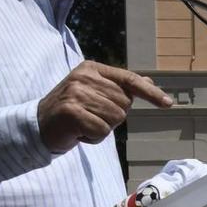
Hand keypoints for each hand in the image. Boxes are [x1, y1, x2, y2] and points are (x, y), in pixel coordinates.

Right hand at [37, 60, 174, 153]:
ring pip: (115, 119)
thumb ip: (119, 86)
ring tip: (83, 123)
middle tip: (90, 116)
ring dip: (102, 128)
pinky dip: (93, 138)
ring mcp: (76, 93)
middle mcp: (84, 77)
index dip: (150, 92)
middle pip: (124, 104)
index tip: (168, 103)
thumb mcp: (94, 92)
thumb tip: (147, 81)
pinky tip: (78, 133)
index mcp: (91, 68)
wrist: (38, 125)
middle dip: (112, 116)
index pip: (129, 79)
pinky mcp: (71, 112)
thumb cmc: (71, 109)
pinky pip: (102, 132)